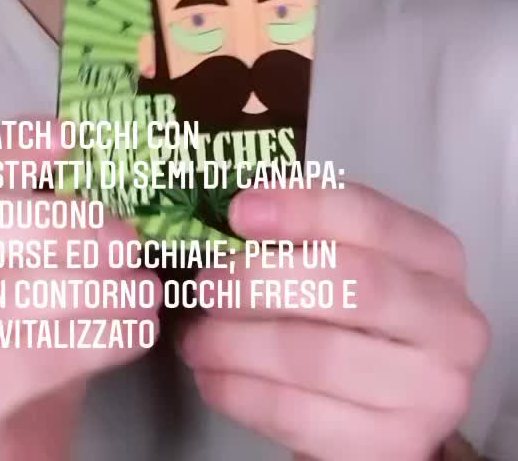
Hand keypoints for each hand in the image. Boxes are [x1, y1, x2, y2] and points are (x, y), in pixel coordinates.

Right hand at [0, 119, 160, 460]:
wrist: (3, 426)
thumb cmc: (16, 320)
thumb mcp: (25, 249)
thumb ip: (36, 198)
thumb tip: (82, 147)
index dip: (3, 151)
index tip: (66, 139)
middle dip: (52, 226)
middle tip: (125, 238)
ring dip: (84, 292)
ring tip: (143, 290)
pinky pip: (15, 369)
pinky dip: (85, 345)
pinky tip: (132, 335)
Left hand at [177, 183, 488, 460]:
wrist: (389, 404)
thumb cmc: (358, 315)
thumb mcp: (350, 258)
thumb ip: (308, 233)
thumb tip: (240, 210)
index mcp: (438, 256)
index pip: (370, 218)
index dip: (301, 210)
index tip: (239, 211)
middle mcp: (450, 322)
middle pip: (349, 286)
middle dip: (262, 281)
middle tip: (206, 283)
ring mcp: (430, 392)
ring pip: (316, 356)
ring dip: (237, 344)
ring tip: (197, 336)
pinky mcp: (394, 447)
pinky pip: (301, 416)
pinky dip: (242, 394)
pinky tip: (213, 377)